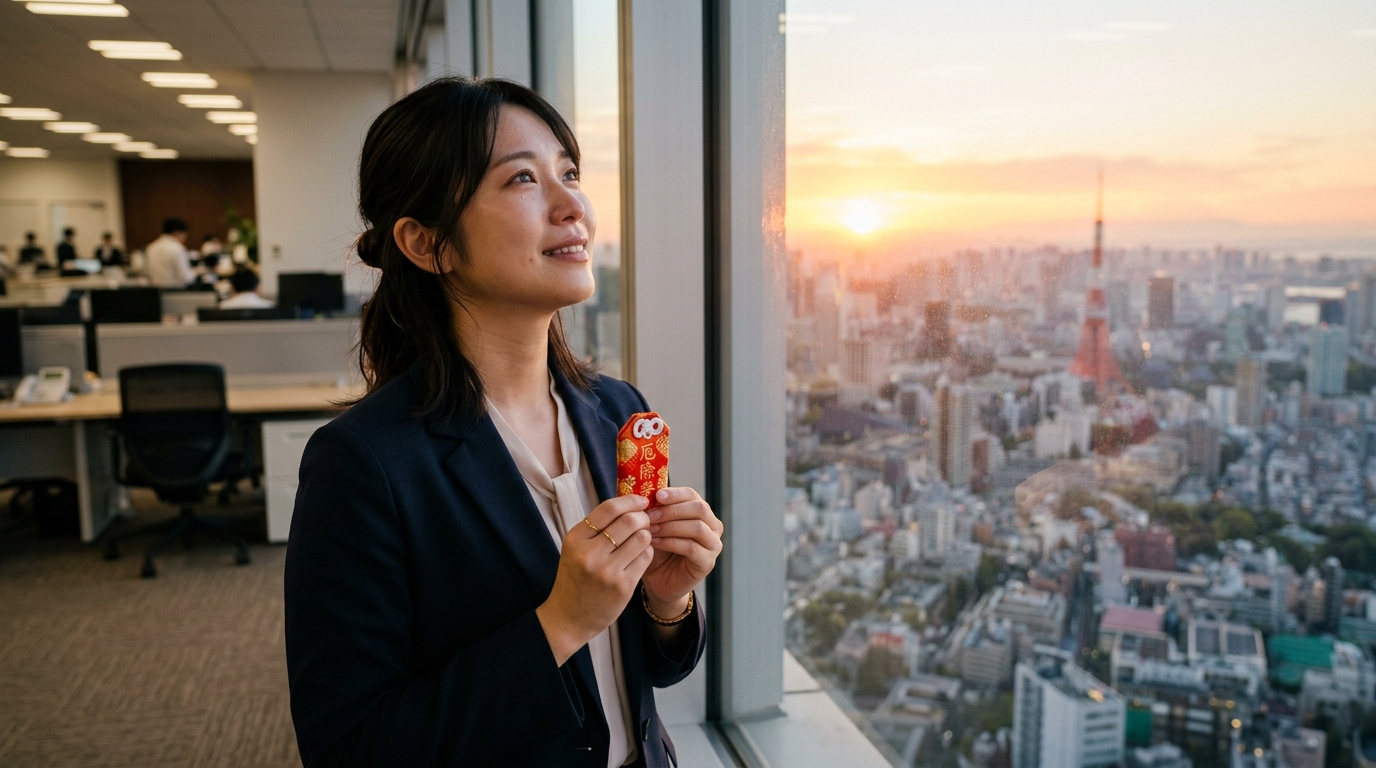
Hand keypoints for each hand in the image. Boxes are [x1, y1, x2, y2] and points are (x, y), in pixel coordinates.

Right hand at [536, 494, 653, 665]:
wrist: (569, 617)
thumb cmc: (575, 579)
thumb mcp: (575, 549)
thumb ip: (596, 528)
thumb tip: (628, 503)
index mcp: (576, 539)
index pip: (609, 508)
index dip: (631, 500)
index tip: (641, 500)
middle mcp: (590, 554)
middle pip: (630, 520)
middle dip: (643, 517)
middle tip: (645, 520)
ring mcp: (607, 571)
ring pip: (642, 538)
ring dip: (646, 535)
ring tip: (641, 539)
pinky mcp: (622, 586)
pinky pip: (645, 557)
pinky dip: (647, 552)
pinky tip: (640, 555)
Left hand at [642, 487, 723, 617]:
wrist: (658, 580)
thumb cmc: (656, 549)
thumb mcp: (653, 526)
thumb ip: (652, 509)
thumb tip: (640, 490)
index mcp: (700, 512)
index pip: (692, 495)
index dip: (675, 493)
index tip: (656, 495)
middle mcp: (712, 526)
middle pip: (699, 508)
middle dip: (672, 510)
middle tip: (650, 514)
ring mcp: (713, 545)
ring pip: (697, 527)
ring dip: (670, 526)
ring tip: (650, 529)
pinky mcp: (708, 562)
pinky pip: (692, 548)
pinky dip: (671, 543)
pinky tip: (655, 543)